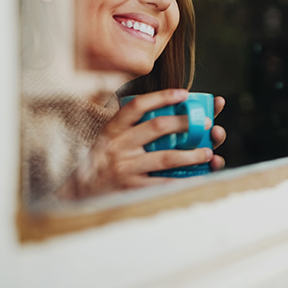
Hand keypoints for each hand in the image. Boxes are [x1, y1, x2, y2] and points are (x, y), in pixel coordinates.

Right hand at [57, 90, 226, 199]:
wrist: (79, 194)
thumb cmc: (101, 162)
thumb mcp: (108, 139)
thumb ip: (128, 125)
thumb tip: (161, 108)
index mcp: (114, 129)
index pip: (138, 105)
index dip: (162, 97)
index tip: (184, 94)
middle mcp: (119, 145)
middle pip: (157, 127)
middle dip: (185, 123)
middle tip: (206, 123)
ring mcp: (126, 167)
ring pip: (165, 156)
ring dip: (191, 154)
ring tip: (208, 152)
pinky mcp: (132, 188)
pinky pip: (163, 183)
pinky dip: (183, 181)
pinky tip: (198, 178)